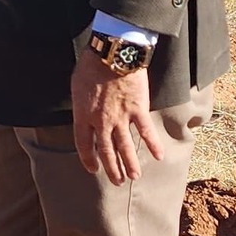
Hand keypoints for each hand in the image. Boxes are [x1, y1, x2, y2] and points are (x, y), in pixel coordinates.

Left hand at [70, 52, 166, 182]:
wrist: (113, 54)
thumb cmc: (91, 65)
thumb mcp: (77, 86)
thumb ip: (81, 104)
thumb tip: (83, 112)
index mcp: (83, 115)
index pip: (83, 144)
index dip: (88, 159)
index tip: (93, 169)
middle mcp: (101, 122)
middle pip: (106, 151)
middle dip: (112, 168)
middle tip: (117, 181)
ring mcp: (121, 117)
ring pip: (125, 147)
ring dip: (130, 164)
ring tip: (134, 177)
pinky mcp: (138, 110)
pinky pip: (146, 132)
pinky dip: (153, 145)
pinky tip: (159, 156)